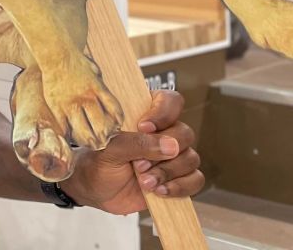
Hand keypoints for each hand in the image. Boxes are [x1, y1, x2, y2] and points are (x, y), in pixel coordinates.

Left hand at [62, 90, 203, 213]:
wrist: (96, 192)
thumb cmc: (98, 161)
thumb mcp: (108, 149)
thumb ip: (135, 142)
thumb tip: (171, 146)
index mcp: (145, 114)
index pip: (170, 100)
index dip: (162, 113)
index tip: (144, 127)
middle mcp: (163, 132)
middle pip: (184, 133)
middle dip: (162, 152)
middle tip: (138, 164)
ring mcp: (173, 156)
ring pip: (191, 158)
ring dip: (167, 172)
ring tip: (144, 181)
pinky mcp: (179, 178)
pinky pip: (196, 179)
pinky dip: (180, 187)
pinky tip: (159, 191)